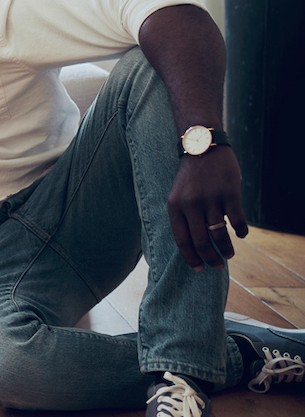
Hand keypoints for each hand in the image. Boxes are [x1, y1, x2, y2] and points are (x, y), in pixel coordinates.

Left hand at [167, 146, 247, 270]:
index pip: (182, 240)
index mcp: (174, 207)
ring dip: (226, 248)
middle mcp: (191, 205)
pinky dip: (240, 231)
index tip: (199, 268)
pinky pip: (236, 220)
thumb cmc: (190, 177)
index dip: (191, 258)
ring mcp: (210, 198)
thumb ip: (183, 218)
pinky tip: (241, 235)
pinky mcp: (229, 193)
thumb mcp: (177, 196)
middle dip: (210, 258)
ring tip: (229, 255)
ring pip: (219, 234)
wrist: (202, 148)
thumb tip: (193, 246)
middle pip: (201, 241)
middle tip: (217, 266)